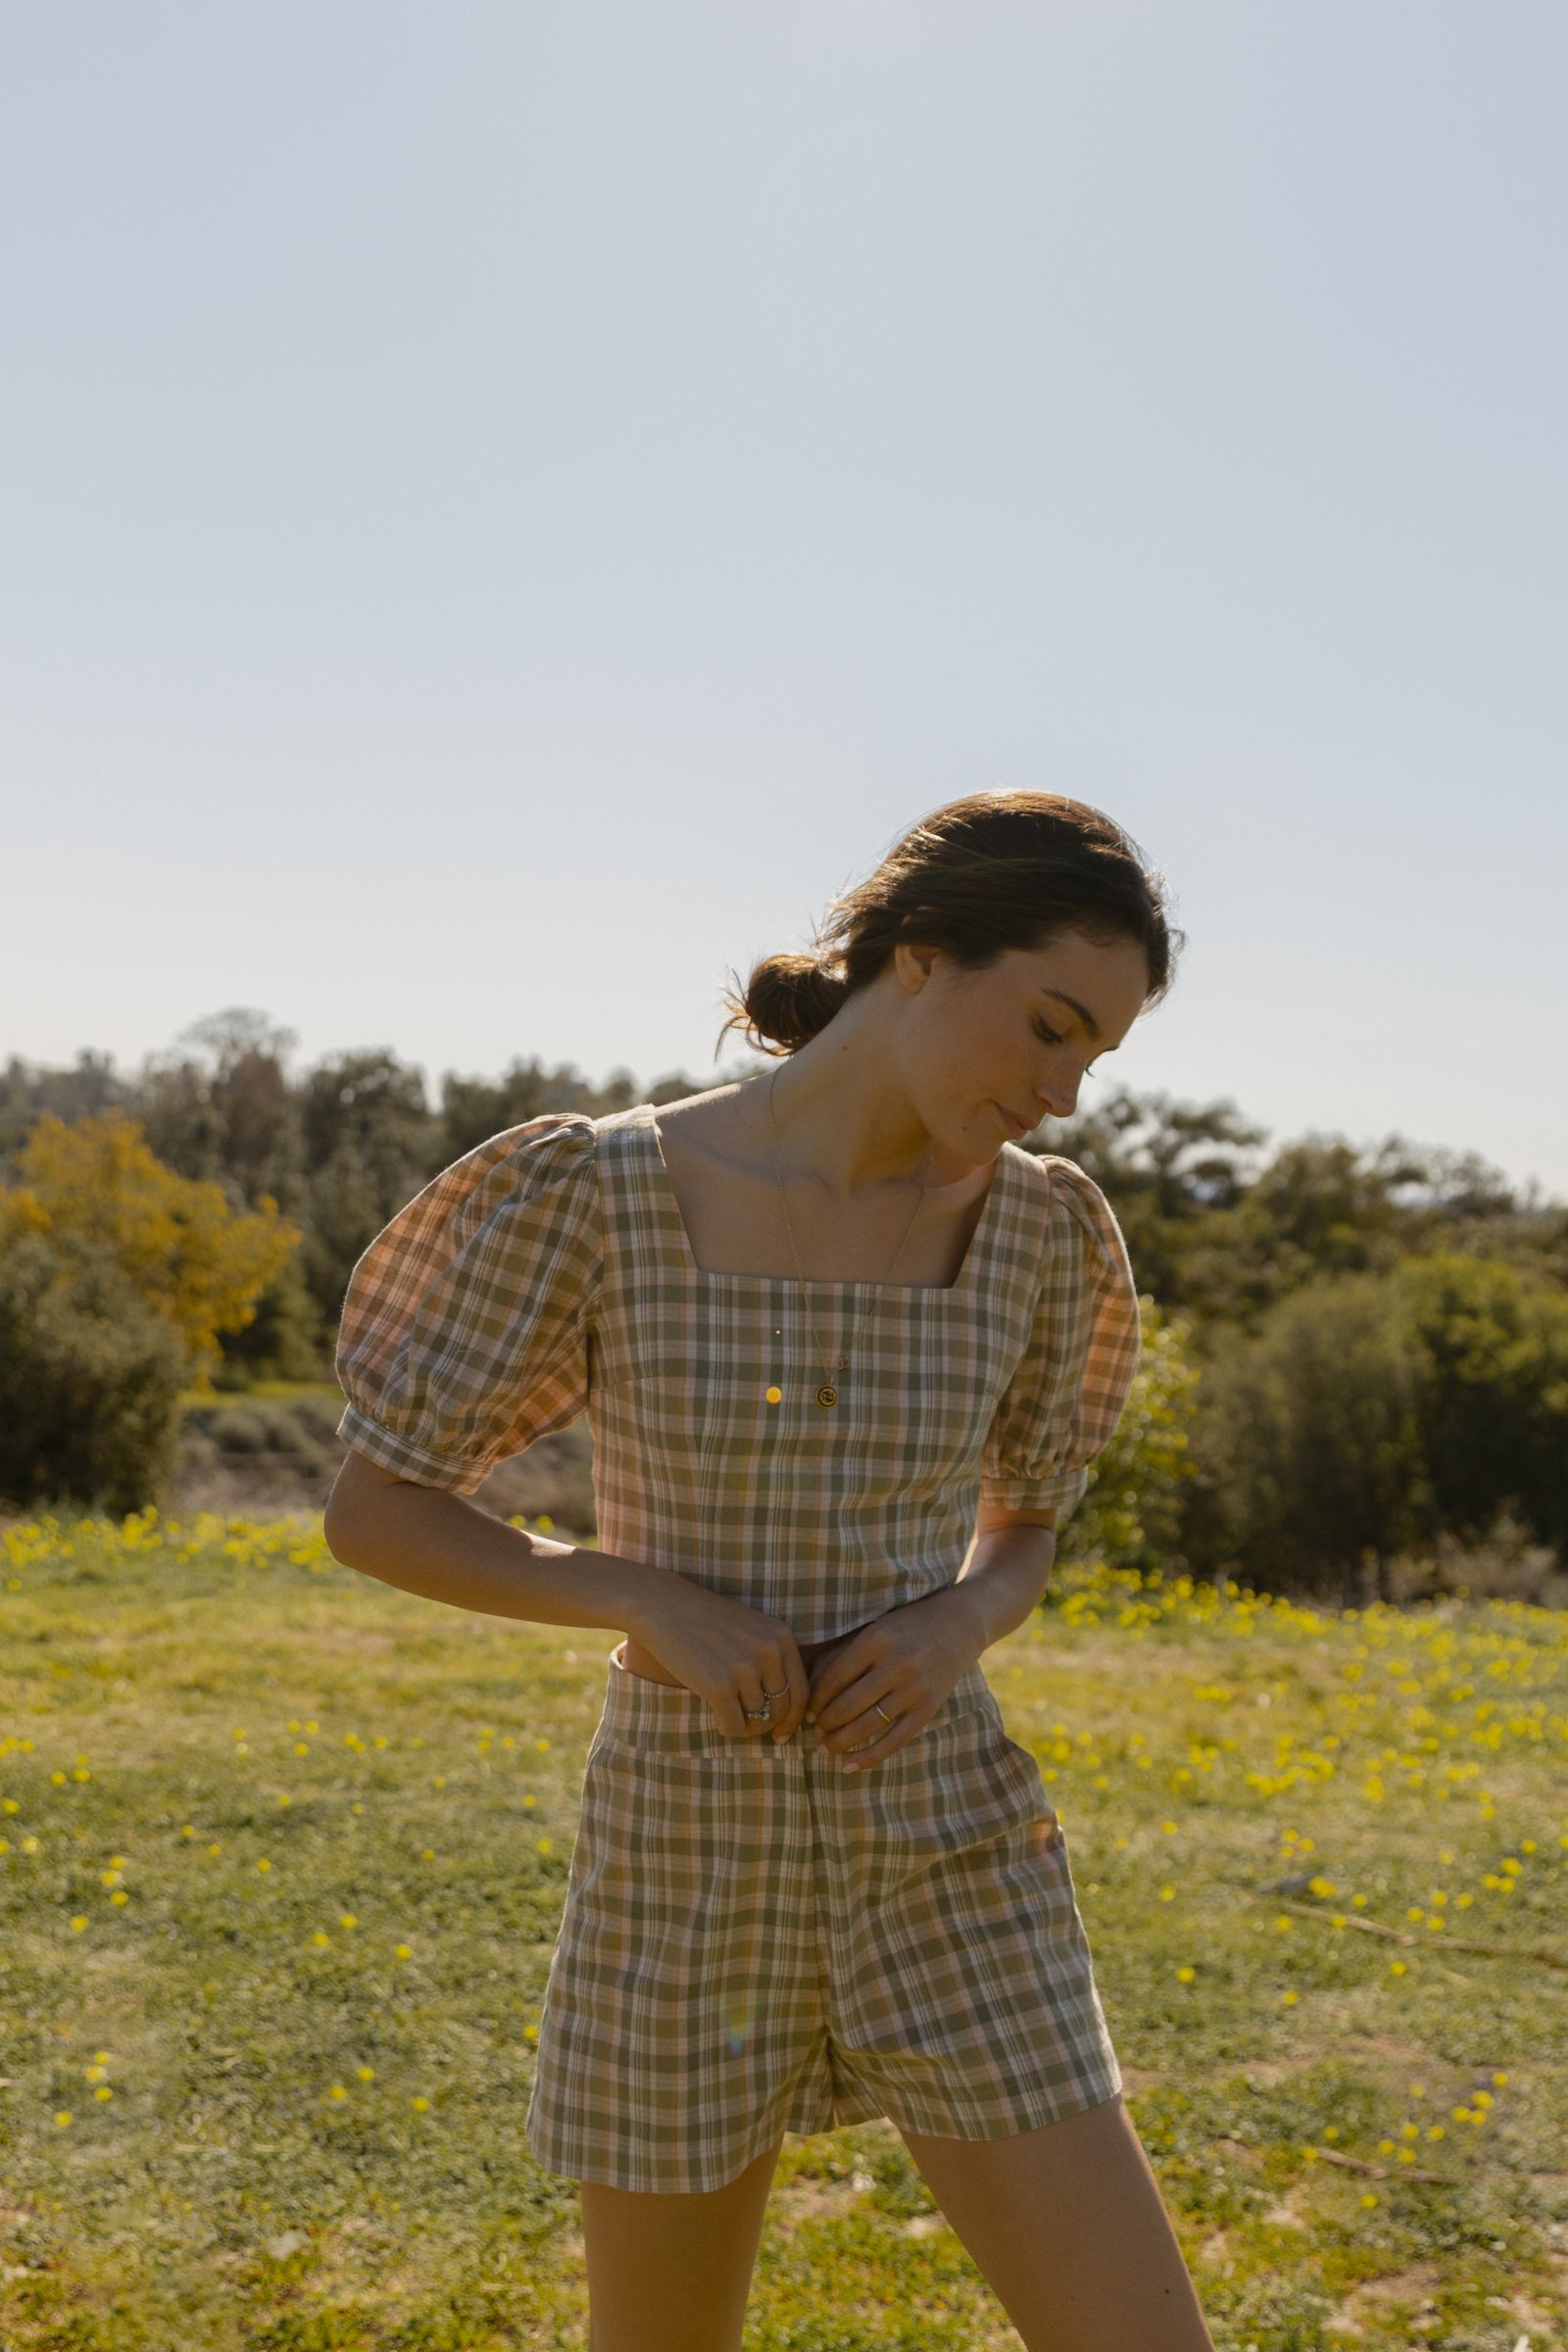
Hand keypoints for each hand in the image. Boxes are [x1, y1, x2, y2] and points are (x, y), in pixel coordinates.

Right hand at [627, 1582, 811, 1743]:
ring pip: (757, 1719)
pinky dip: (727, 1729)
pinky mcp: (719, 1685)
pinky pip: (734, 1726)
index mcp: (782, 1637)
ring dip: (744, 1726)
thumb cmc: (704, 1619)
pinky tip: (716, 1718)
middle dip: (767, 1725)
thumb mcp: (751, 1629)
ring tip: (726, 1714)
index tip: (781, 1734)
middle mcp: (769, 1652)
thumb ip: (770, 1659)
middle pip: (781, 1709)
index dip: (793, 1719)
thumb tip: (784, 1711)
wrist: (661, 1605)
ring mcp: (745, 1668)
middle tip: (750, 1728)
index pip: (801, 1691)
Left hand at [805, 1586, 985, 1769]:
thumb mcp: (873, 1629)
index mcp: (877, 1639)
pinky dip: (869, 1757)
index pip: (834, 1679)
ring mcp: (915, 1689)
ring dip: (840, 1742)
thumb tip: (810, 1693)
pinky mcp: (928, 1708)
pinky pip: (894, 1740)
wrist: (958, 1625)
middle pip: (847, 1705)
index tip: (806, 1712)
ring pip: (867, 1726)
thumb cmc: (905, 1626)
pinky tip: (849, 1766)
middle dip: (824, 1724)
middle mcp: (896, 1664)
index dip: (815, 1701)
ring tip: (825, 1748)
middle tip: (814, 1732)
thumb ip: (842, 1655)